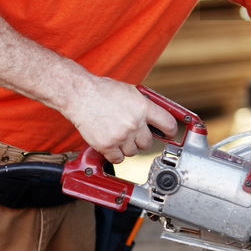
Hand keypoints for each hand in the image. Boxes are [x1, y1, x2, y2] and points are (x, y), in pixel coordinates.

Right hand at [63, 79, 178, 164]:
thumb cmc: (102, 91)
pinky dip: (115, 154)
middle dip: (141, 140)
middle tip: (131, 133)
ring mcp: (121, 136)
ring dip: (127, 147)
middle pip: (148, 143)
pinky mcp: (107, 145)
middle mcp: (134, 123)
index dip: (170, 132)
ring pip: (133, 152)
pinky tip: (111, 144)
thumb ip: (144, 106)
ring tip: (117, 134)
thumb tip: (155, 119)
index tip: (169, 135)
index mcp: (143, 107)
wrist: (79, 95)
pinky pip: (118, 159)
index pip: (168, 124)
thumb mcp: (130, 92)